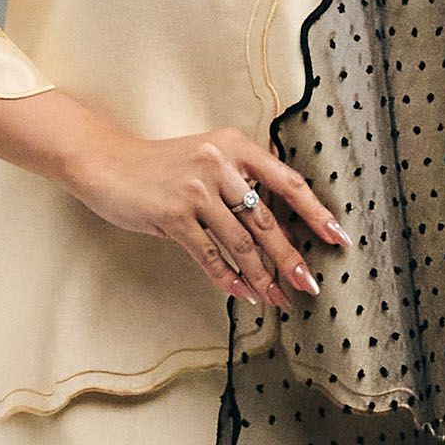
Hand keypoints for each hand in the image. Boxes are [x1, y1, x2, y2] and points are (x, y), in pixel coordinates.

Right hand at [70, 125, 350, 310]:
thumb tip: (278, 232)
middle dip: (291, 259)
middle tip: (309, 285)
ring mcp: (196, 190)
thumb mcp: (208, 160)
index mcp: (236, 146)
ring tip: (277, 298)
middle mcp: (220, 163)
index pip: (287, 182)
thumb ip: (241, 185)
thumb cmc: (161, 167)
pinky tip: (243, 292)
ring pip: (241, 244)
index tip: (337, 237)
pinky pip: (210, 255)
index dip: (315, 212)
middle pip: (267, 221)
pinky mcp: (173, 215)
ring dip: (262, 277)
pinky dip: (228, 278)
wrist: (107, 163)